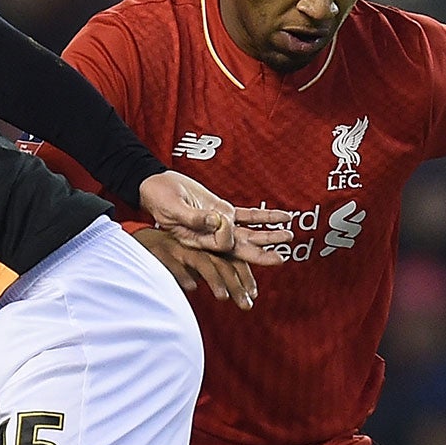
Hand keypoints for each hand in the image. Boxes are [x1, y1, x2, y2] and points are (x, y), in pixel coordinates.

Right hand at [130, 226, 258, 309]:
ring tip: (223, 297)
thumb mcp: (194, 265)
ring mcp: (178, 249)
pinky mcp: (160, 252)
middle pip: (221, 264)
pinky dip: (182, 275)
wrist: (139, 242)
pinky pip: (173, 263)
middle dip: (236, 285)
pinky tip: (190, 287)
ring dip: (214, 279)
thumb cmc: (171, 256)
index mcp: (205, 250)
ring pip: (202, 262)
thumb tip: (230, 292)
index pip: (231, 261)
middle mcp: (195, 247)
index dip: (244, 277)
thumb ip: (209, 274)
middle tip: (246, 305)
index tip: (253, 295)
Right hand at [136, 172, 289, 265]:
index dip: (227, 235)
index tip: (220, 219)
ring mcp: (219, 226)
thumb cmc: (158, 198)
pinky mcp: (224, 212)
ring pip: (249, 233)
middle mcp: (211, 238)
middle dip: (261, 254)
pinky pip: (248, 216)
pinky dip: (265, 217)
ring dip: (270, 235)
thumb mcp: (172, 208)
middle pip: (241, 249)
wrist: (156, 185)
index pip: (222, 245)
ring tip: (289, 235)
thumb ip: (193, 217)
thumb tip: (216, 221)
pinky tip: (283, 216)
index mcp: (197, 241)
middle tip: (281, 259)